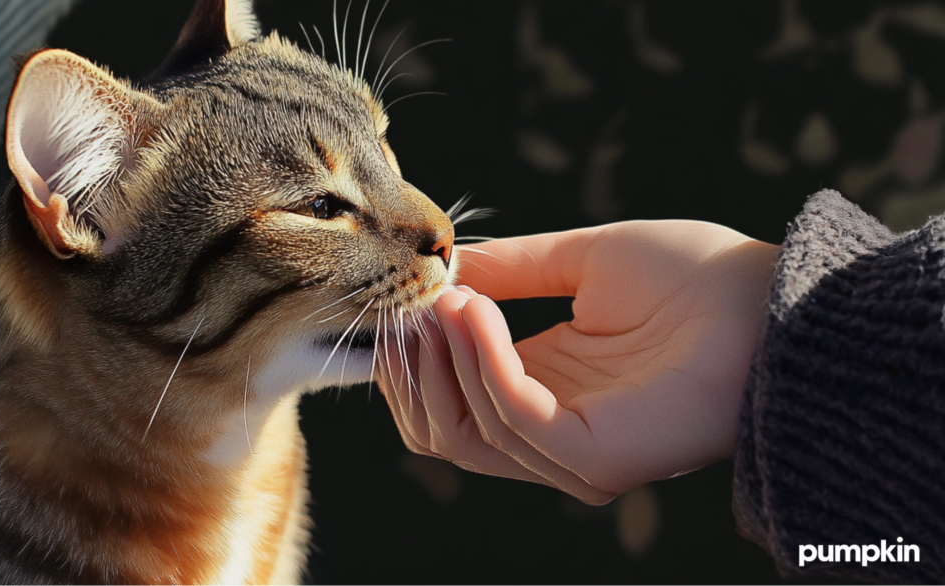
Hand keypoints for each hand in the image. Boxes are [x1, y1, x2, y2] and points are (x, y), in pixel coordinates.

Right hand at [378, 221, 778, 503]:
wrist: (768, 295)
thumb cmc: (694, 277)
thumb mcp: (580, 261)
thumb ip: (510, 268)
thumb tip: (440, 269)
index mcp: (544, 390)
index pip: (446, 403)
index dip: (411, 354)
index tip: (398, 297)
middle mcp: (550, 433)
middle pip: (441, 431)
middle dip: (411, 366)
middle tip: (409, 302)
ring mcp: (571, 455)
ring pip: (465, 431)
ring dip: (441, 356)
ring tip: (446, 296)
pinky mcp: (593, 458)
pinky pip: (511, 417)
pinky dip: (481, 359)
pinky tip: (476, 308)